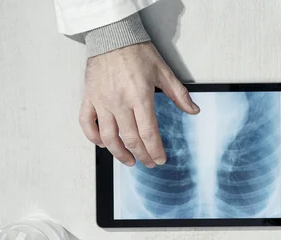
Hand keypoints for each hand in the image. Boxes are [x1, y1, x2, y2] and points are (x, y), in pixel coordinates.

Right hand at [79, 42, 199, 167]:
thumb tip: (193, 110)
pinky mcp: (89, 97)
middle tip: (148, 162)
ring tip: (129, 160)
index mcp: (139, 97)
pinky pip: (87, 123)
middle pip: (130, 139)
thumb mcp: (163, 71)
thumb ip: (179, 94)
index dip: (155, 150)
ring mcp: (102, 101)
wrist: (112, 35)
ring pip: (108, 137)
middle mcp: (119, 102)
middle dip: (142, 155)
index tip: (160, 159)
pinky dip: (93, 137)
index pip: (148, 133)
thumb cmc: (137, 52)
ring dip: (119, 153)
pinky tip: (103, 144)